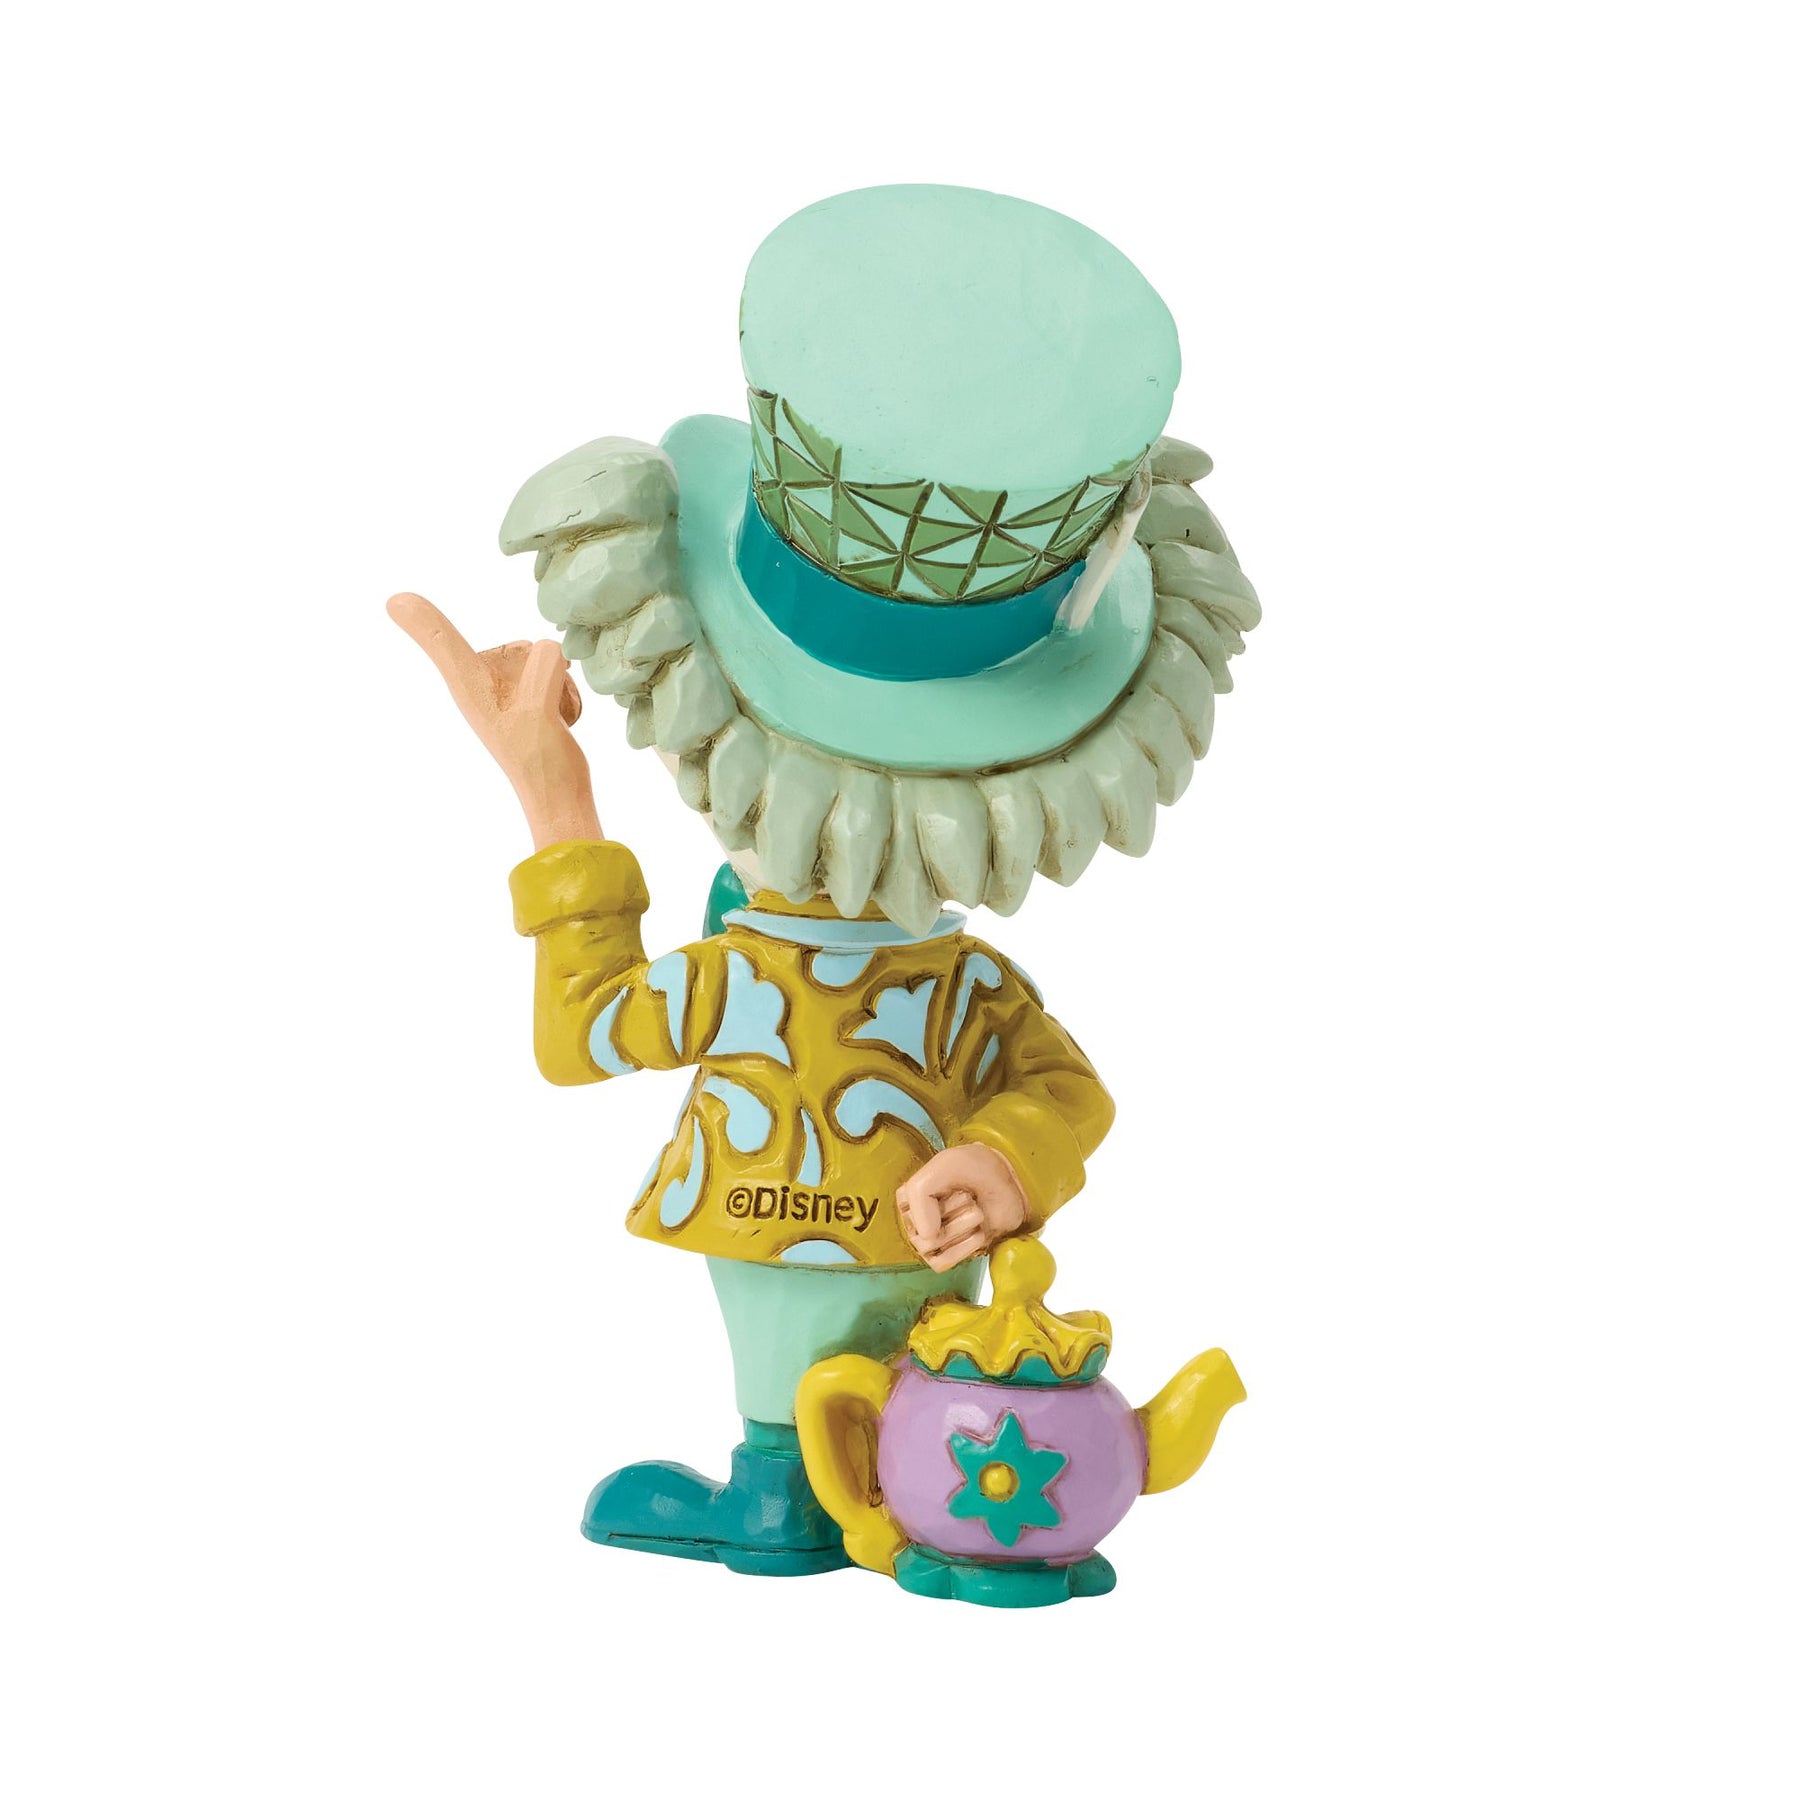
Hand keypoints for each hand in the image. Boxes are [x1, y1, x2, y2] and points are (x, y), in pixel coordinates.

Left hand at [387, 593, 600, 848]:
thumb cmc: (541, 764)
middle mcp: (484, 686)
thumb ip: (541, 670)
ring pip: (546, 662)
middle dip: (547, 672)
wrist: (560, 799)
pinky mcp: (530, 702)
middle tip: (544, 713)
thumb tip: (549, 645)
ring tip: (553, 721)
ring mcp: (507, 694)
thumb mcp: (537, 713)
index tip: (394, 601)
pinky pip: (558, 677)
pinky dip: (566, 696)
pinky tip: (561, 721)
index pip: (444, 646)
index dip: (425, 623)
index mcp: (471, 687)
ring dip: (560, 687)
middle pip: (523, 648)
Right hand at [897, 1144, 1028, 1271]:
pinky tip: (979, 1231)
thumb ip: (921, 1193)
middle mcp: (915, 1220)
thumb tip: (926, 1237)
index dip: (934, 1198)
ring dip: (962, 1226)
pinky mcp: (950, 1254)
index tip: (952, 1184)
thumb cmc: (978, 1170)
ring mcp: (932, 1240)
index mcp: (908, 1196)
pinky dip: (964, 1247)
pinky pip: (943, 1262)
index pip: (909, 1208)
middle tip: (968, 1196)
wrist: (1010, 1184)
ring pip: (932, 1246)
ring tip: (977, 1210)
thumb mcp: (946, 1166)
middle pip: (922, 1230)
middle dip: (953, 1211)